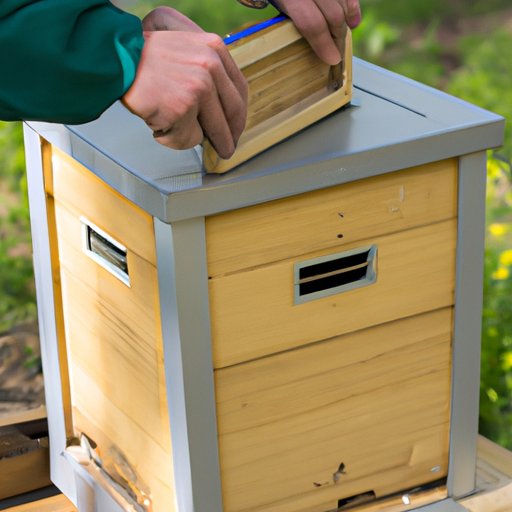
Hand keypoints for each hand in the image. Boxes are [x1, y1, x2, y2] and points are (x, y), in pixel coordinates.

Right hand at [122, 9, 247, 158]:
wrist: (115, 58)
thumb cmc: (143, 57)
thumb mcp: (184, 48)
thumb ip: (206, 69)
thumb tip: (220, 107)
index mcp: (214, 49)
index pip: (239, 90)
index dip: (239, 115)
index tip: (235, 128)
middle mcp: (210, 66)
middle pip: (233, 113)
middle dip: (230, 136)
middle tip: (225, 148)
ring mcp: (198, 87)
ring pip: (214, 129)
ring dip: (199, 139)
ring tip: (178, 132)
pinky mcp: (182, 108)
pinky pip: (189, 138)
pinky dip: (173, 138)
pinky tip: (158, 123)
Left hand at [272, 0, 360, 64]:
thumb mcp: (269, 0)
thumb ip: (286, 12)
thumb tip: (314, 40)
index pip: (312, 23)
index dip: (323, 44)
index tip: (331, 59)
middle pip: (333, 14)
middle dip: (337, 37)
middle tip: (336, 52)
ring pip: (343, 2)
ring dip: (346, 23)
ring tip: (341, 38)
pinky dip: (352, 6)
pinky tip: (352, 20)